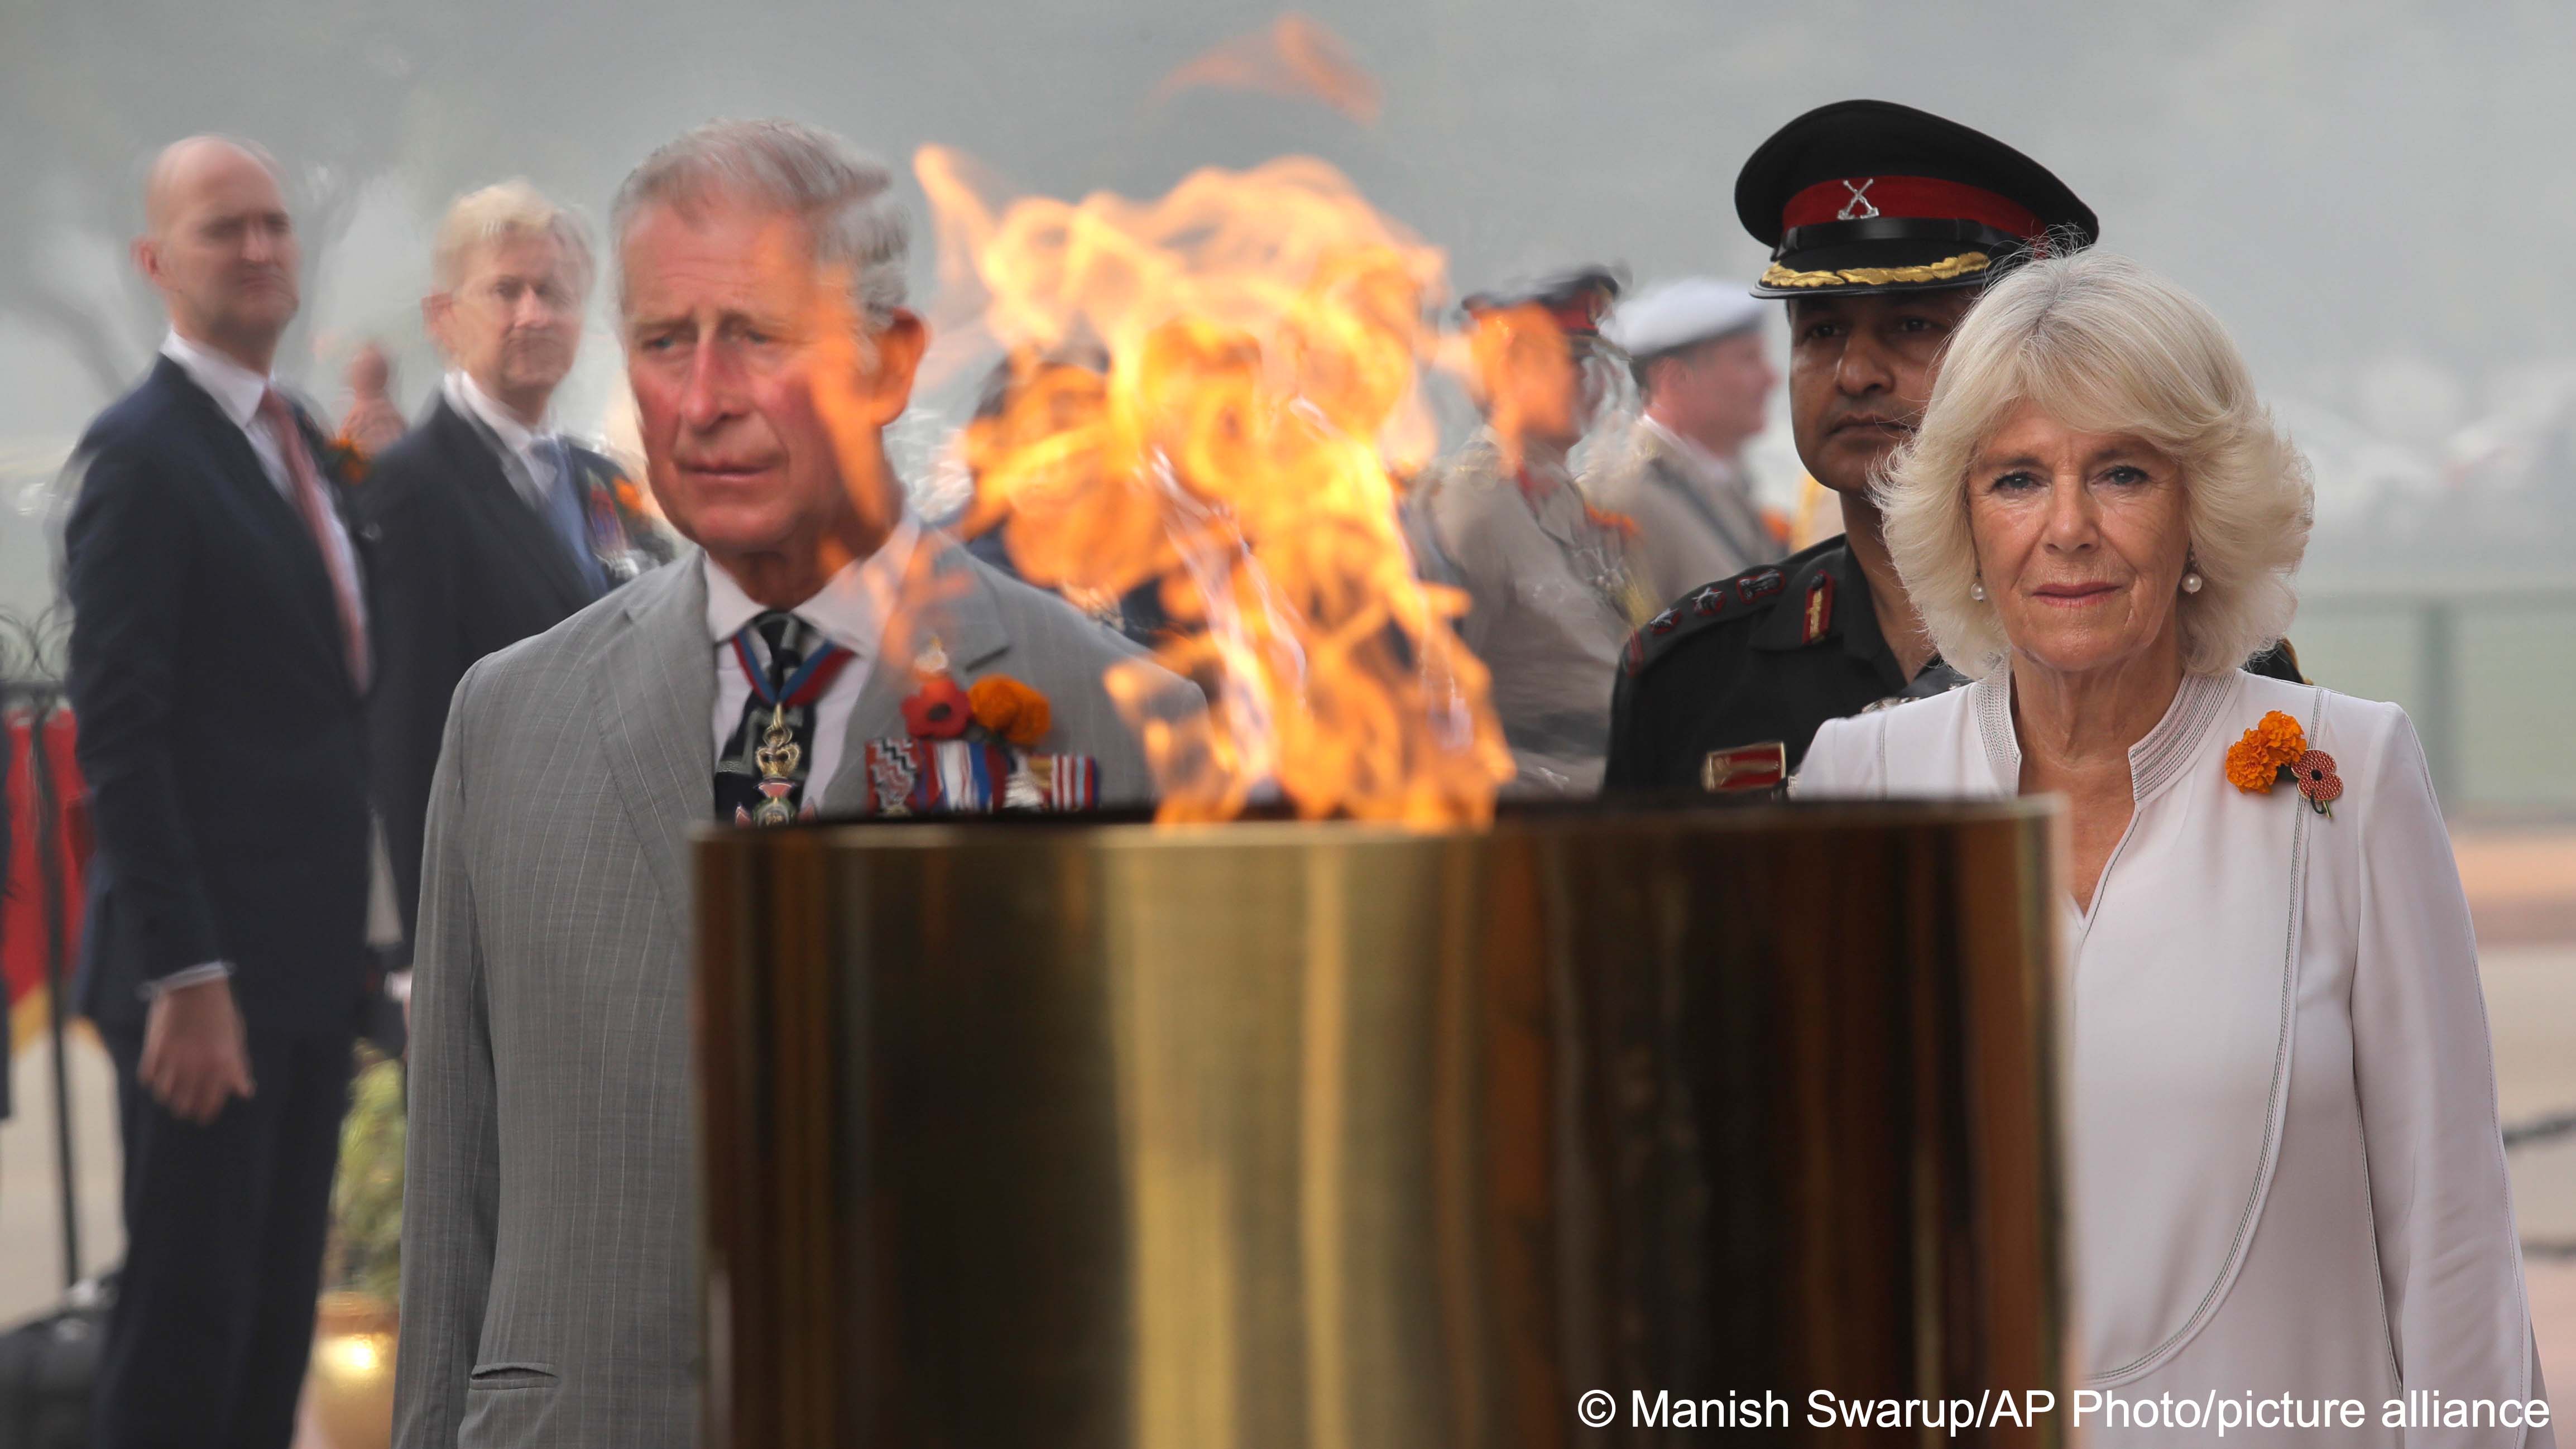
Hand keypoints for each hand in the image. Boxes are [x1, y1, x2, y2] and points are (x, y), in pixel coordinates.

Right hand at [140, 977, 254, 1124]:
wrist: (194, 984)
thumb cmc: (220, 1011)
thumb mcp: (236, 1038)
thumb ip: (239, 1067)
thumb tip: (245, 1091)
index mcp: (222, 1064)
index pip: (212, 1102)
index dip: (207, 1114)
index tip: (204, 1118)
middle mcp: (198, 1066)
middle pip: (185, 1104)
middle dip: (186, 1109)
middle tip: (185, 1108)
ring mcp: (174, 1060)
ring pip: (164, 1095)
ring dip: (168, 1097)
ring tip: (171, 1094)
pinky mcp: (155, 1051)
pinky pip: (148, 1078)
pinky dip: (152, 1080)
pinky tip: (158, 1075)